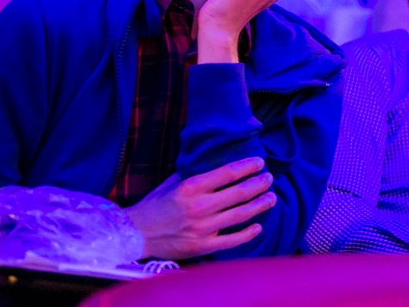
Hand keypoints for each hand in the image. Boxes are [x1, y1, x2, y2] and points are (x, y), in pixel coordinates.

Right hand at [125, 157, 276, 259]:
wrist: (137, 233)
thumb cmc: (156, 205)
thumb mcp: (173, 182)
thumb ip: (195, 174)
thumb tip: (218, 161)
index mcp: (191, 187)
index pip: (227, 173)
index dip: (247, 166)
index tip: (260, 162)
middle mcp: (199, 207)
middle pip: (239, 193)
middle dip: (259, 184)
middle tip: (269, 178)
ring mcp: (202, 228)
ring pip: (240, 215)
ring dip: (260, 205)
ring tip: (271, 197)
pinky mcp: (203, 246)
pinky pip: (232, 240)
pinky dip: (247, 233)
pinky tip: (258, 226)